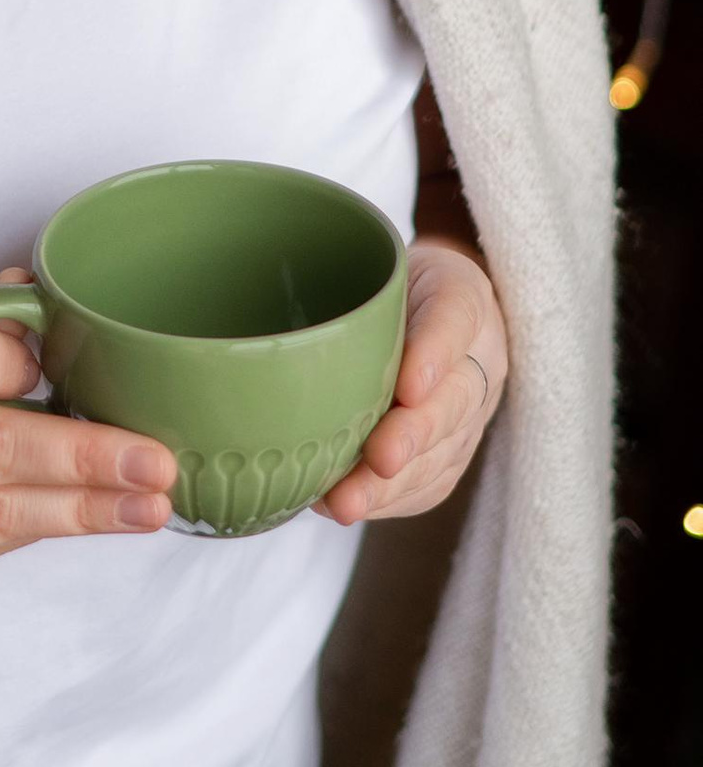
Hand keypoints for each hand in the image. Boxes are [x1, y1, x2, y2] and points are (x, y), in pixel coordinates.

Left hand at [317, 237, 506, 524]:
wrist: (432, 305)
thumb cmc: (391, 282)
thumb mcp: (377, 260)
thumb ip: (351, 283)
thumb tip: (287, 335)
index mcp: (463, 297)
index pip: (453, 317)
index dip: (432, 355)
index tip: (408, 388)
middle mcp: (480, 360)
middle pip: (453, 402)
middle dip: (414, 435)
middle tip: (380, 457)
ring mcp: (472, 411)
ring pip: (443, 454)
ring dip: (394, 485)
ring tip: (345, 503)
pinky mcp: (454, 451)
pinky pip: (432, 483)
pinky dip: (391, 500)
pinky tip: (349, 505)